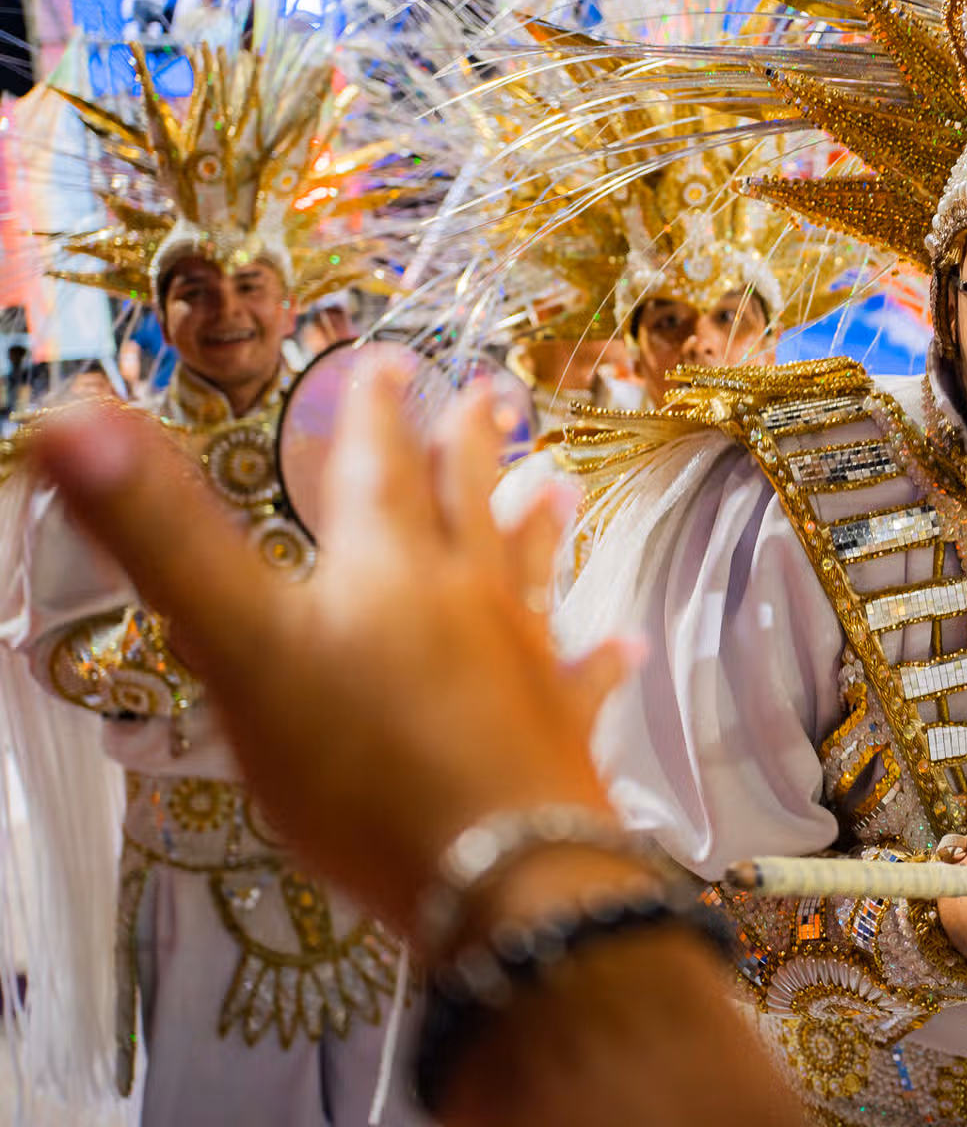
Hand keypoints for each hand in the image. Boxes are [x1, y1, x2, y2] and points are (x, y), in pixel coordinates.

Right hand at [26, 354, 622, 935]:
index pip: (376, 468)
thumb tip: (74, 420)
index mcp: (386, 566)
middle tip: (491, 394)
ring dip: (538, 525)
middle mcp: (466, 596)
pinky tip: (626, 645)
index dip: (374, 412)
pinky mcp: (559, 729)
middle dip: (468, 446)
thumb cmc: (364, 765)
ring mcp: (523, 659)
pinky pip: (583, 679)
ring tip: (558, 482)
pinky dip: (601, 659)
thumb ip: (162, 538)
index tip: (387, 362)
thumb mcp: (239, 646)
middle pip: (466, 503)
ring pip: (531, 572)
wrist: (497, 870)